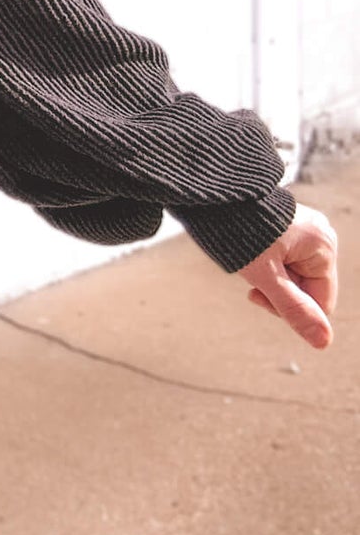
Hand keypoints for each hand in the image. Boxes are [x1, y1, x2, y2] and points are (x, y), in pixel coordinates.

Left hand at [239, 203, 338, 349]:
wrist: (211, 192)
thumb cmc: (238, 231)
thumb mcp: (265, 275)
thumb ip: (294, 309)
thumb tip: (324, 343)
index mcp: (324, 246)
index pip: (320, 302)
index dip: (289, 308)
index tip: (255, 294)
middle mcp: (321, 235)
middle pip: (306, 287)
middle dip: (277, 289)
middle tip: (250, 275)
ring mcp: (305, 229)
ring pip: (292, 274)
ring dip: (269, 276)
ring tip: (248, 259)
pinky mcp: (288, 226)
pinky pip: (284, 259)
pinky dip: (266, 263)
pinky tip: (250, 251)